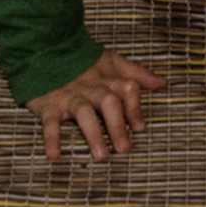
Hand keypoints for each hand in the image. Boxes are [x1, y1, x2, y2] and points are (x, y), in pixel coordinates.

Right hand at [34, 51, 164, 166]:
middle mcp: (90, 87)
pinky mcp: (49, 105)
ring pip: (84, 113)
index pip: (127, 89)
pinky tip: (54, 156)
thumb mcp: (111, 62)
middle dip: (117, 125)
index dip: (135, 108)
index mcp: (106, 78)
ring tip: (101, 156)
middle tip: (124, 149)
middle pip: (108, 102)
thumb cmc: (82, 63)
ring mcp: (69, 96)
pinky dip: (52, 139)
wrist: (44, 51)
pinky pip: (50, 122)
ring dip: (93, 134)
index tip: (139, 127)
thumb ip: (136, 73)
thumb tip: (161, 83)